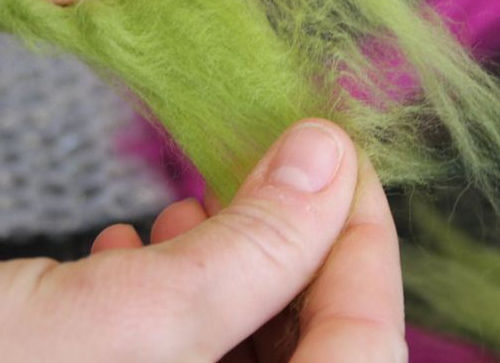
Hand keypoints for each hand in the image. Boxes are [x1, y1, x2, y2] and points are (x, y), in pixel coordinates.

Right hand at [0, 120, 406, 361]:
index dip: (367, 238)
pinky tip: (132, 249)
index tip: (346, 155)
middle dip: (292, 243)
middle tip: (266, 172)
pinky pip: (191, 345)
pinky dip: (178, 288)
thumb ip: (255, 247)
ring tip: (185, 210)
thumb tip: (329, 156)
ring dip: (232, 260)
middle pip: (315, 334)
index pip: (368, 341)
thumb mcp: (131, 316)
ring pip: (251, 333)